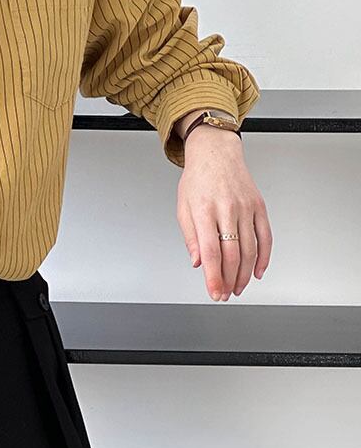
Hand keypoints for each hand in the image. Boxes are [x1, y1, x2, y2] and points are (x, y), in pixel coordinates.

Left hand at [177, 127, 271, 300]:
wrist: (216, 153)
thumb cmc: (197, 179)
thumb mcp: (183, 208)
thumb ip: (190, 237)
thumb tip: (197, 262)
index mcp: (204, 211)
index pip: (210, 252)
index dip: (213, 277)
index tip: (214, 293)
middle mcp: (227, 209)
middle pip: (232, 254)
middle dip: (229, 280)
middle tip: (225, 294)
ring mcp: (246, 208)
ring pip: (250, 249)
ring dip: (245, 274)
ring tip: (238, 288)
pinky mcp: (259, 206)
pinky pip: (265, 237)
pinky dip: (264, 257)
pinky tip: (258, 272)